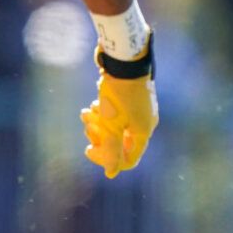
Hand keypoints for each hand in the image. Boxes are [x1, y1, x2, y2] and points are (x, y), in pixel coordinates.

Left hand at [81, 43, 157, 177]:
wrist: (124, 57)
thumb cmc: (118, 93)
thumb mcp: (111, 125)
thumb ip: (111, 150)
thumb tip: (111, 174)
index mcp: (143, 132)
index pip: (127, 159)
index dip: (107, 159)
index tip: (89, 149)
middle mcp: (145, 123)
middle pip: (119, 143)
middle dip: (100, 137)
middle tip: (87, 126)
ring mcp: (140, 110)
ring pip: (116, 127)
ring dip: (98, 123)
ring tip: (86, 112)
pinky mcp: (132, 98)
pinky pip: (117, 114)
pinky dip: (104, 112)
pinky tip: (93, 105)